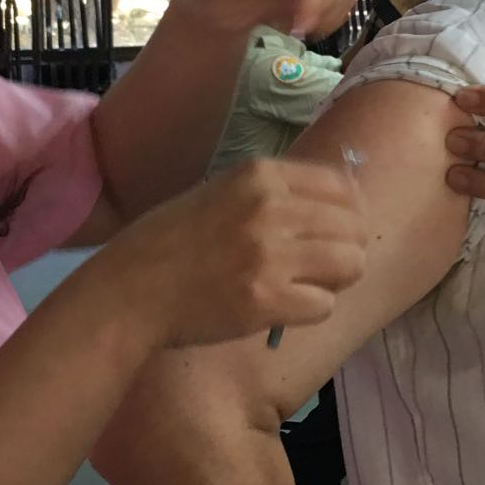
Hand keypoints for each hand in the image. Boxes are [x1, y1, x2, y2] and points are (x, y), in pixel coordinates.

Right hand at [99, 160, 367, 347]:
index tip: (337, 231)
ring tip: (306, 286)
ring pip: (350, 264)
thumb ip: (274, 194)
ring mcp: (270, 255)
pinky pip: (324, 305)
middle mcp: (271, 208)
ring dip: (335, 280)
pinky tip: (284, 308)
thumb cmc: (170, 242)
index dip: (350, 213)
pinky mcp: (266, 300)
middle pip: (354, 226)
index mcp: (260, 175)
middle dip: (346, 249)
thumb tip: (337, 205)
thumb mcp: (221, 193)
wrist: (129, 291)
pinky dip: (310, 310)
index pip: (343, 185)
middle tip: (322, 267)